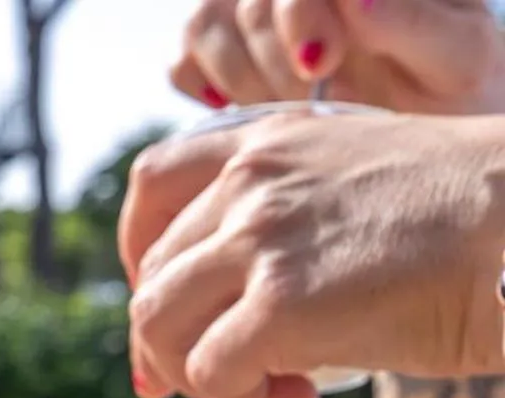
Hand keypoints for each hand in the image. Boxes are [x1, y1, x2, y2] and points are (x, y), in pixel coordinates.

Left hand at [120, 112, 504, 397]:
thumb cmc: (467, 223)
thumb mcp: (353, 186)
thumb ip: (279, 221)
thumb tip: (202, 320)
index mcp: (268, 140)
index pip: (153, 186)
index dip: (141, 257)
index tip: (170, 305)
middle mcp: (251, 181)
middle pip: (152, 277)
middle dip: (171, 343)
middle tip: (229, 377)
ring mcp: (261, 239)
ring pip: (157, 327)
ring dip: (200, 377)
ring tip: (269, 387)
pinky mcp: (281, 304)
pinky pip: (208, 372)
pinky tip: (298, 397)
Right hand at [174, 0, 504, 114]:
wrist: (425, 142)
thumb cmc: (454, 95)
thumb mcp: (458, 59)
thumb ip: (415, 25)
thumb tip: (355, 1)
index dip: (299, 13)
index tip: (321, 64)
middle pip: (246, 1)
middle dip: (274, 61)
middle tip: (312, 100)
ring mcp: (253, 17)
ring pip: (203, 23)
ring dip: (239, 79)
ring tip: (285, 109)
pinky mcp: (220, 57)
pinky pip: (181, 62)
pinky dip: (203, 89)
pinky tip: (247, 110)